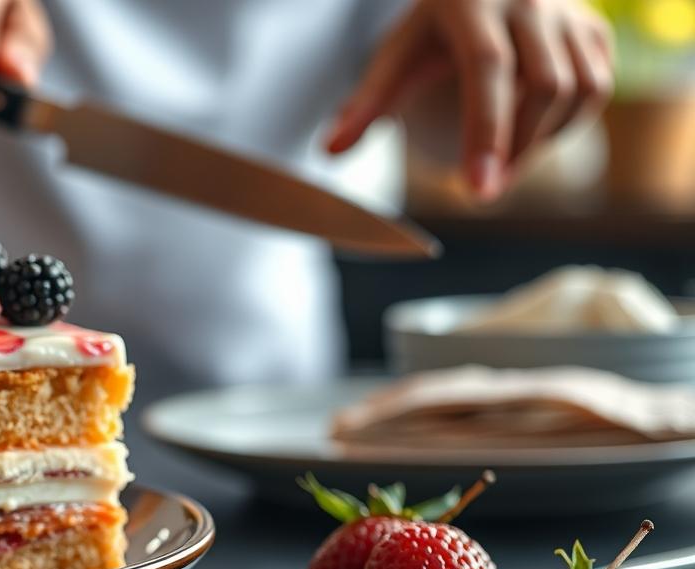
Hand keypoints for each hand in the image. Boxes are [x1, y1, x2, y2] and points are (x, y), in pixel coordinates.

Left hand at [326, 0, 612, 200]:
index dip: (485, 132)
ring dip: (542, 142)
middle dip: (517, 148)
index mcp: (472, 2)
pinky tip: (530, 139)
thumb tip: (329, 151)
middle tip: (483, 193)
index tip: (476, 190)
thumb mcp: (396, 57)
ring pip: (579, 90)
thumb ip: (366, 103)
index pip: (488, 69)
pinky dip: (566, 125)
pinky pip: (595, 88)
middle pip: (544, 84)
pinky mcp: (594, 28)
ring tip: (502, 168)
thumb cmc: (430, 31)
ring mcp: (570, 12)